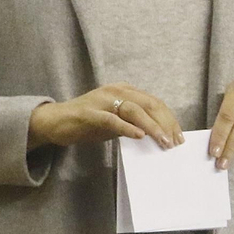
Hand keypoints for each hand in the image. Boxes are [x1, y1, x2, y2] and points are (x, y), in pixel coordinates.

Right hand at [28, 84, 183, 149]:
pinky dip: (128, 128)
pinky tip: (140, 136)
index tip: (178, 136)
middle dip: (166, 124)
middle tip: (174, 142)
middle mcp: (115, 91)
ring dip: (152, 127)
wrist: (54, 121)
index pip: (154, 102)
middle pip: (149, 104)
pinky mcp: (89, 113)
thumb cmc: (85, 122)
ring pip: (135, 110)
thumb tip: (156, 136)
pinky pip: (112, 119)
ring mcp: (102, 100)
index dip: (169, 119)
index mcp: (123, 90)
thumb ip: (133, 123)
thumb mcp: (115, 121)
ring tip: (163, 142)